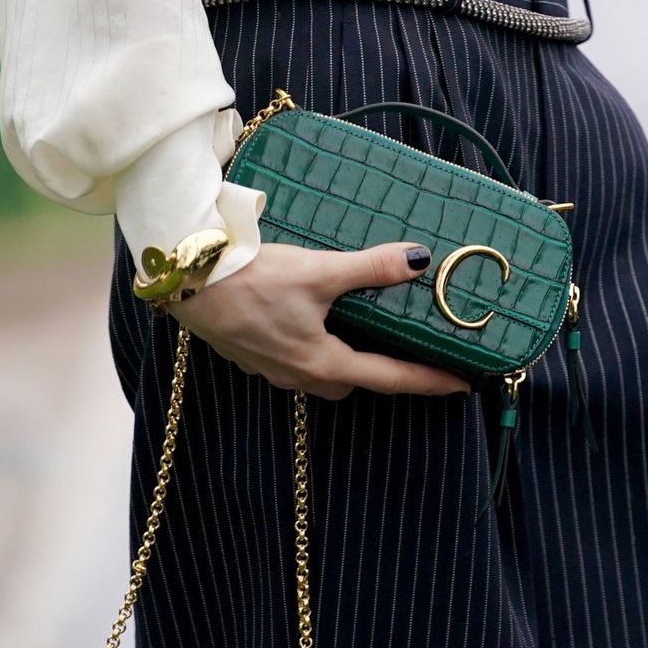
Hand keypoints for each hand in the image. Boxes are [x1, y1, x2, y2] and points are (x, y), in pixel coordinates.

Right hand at [166, 242, 471, 400]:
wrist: (185, 278)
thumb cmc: (250, 279)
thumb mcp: (318, 271)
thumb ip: (370, 269)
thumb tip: (418, 261)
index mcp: (321, 362)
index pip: (389, 378)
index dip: (428, 381)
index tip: (462, 385)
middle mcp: (297, 374)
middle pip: (351, 381)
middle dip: (380, 372)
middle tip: (408, 351)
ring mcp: (269, 367)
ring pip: (320, 373)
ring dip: (342, 358)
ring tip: (359, 330)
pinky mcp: (249, 352)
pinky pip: (292, 360)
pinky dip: (312, 345)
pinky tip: (309, 318)